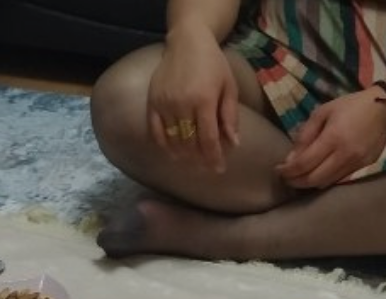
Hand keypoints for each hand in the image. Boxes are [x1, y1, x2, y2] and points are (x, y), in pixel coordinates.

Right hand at [146, 40, 241, 171]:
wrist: (186, 41)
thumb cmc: (213, 63)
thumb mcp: (229, 86)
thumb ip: (230, 115)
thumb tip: (233, 143)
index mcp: (204, 100)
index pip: (208, 138)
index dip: (213, 157)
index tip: (219, 169)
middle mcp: (182, 105)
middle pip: (189, 143)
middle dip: (199, 160)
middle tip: (206, 169)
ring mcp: (164, 104)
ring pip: (172, 141)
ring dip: (182, 156)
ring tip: (191, 164)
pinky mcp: (152, 103)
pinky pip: (156, 132)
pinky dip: (164, 145)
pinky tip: (172, 153)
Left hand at [275, 90, 385, 189]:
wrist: (385, 108)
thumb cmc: (351, 106)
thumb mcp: (323, 112)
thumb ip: (305, 135)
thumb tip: (290, 159)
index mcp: (333, 138)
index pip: (304, 164)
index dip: (288, 171)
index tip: (278, 170)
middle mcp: (345, 154)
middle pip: (314, 179)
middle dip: (296, 182)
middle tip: (285, 178)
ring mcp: (356, 163)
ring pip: (326, 183)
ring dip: (308, 184)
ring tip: (298, 178)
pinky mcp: (364, 167)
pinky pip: (339, 180)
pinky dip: (324, 180)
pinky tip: (316, 174)